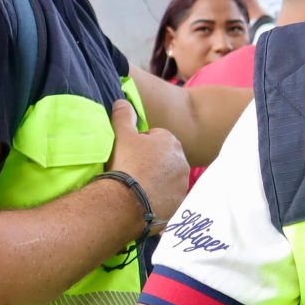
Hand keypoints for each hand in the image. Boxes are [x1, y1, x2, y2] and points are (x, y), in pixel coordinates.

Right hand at [106, 100, 188, 225]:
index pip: (154, 138)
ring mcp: (182, 184)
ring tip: (136, 186)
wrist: (127, 201)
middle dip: (150, 162)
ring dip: (155, 180)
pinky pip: (167, 196)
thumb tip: (123, 101)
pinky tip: (143, 199)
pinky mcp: (178, 203)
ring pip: (166, 178)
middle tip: (131, 170)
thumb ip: (124, 115)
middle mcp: (182, 161)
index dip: (139, 145)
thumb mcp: (121, 134)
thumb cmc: (125, 164)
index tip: (128, 155)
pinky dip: (158, 197)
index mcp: (171, 141)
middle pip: (162, 158)